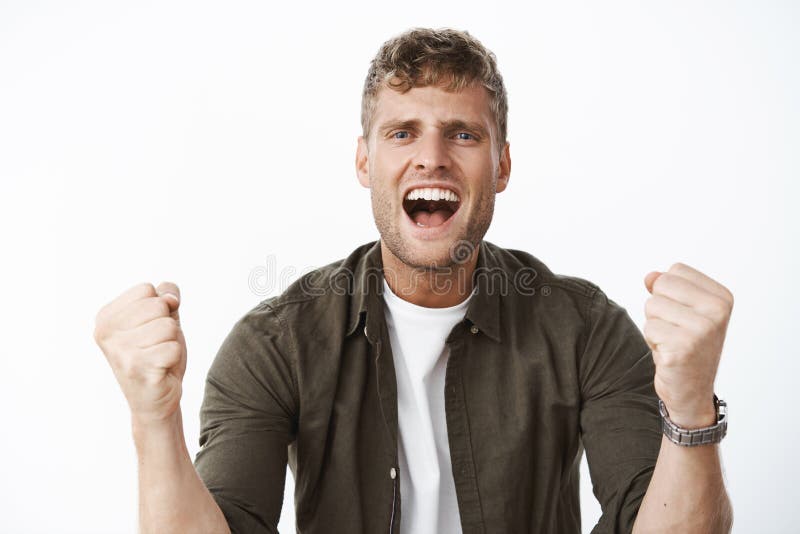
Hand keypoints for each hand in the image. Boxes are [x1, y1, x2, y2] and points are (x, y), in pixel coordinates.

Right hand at [94, 282, 186, 424]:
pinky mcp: (137, 368)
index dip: (159, 307)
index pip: (146, 289)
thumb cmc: (157, 355)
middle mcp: (105, 333)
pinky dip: (174, 357)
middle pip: (158, 305)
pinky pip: (173, 347)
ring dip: (171, 342)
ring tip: (158, 357)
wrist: (155, 400)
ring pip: (168, 326)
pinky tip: (161, 369)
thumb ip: (165, 296)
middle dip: (167, 325)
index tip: (149, 329)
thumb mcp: (161, 318)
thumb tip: (169, 298)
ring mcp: (119, 351)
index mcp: (105, 317)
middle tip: (156, 346)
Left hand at [643, 263, 732, 427]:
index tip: (683, 315)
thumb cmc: (684, 346)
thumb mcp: (681, 311)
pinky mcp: (683, 347)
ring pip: (652, 306)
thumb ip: (666, 288)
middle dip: (658, 308)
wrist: (691, 391)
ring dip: (654, 326)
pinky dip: (652, 342)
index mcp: (722, 297)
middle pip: (661, 285)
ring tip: (672, 342)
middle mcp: (717, 311)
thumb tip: (650, 276)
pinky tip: (669, 354)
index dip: (669, 292)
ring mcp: (702, 330)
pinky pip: (649, 328)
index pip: (676, 270)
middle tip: (674, 330)